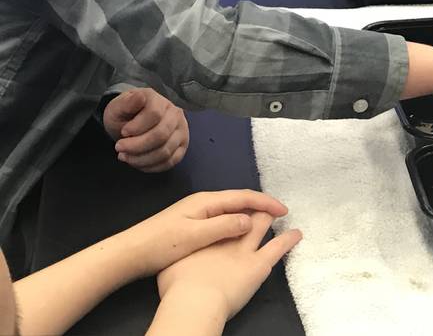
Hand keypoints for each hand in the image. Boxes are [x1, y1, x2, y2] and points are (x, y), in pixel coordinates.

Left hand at [104, 88, 188, 172]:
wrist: (132, 121)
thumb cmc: (125, 114)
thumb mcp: (119, 106)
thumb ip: (127, 103)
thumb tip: (139, 97)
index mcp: (159, 101)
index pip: (154, 114)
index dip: (137, 127)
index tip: (123, 132)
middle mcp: (176, 114)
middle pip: (161, 135)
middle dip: (137, 146)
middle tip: (119, 148)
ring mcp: (182, 131)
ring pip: (165, 151)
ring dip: (141, 159)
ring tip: (125, 157)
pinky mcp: (182, 147)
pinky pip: (170, 162)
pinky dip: (151, 167)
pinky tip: (137, 163)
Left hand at [119, 189, 290, 278]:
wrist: (130, 252)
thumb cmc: (161, 244)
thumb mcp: (195, 236)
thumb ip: (223, 226)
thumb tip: (250, 219)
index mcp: (206, 201)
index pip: (243, 197)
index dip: (266, 202)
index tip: (284, 210)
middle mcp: (203, 202)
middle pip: (239, 199)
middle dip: (261, 204)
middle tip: (281, 215)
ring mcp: (197, 211)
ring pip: (231, 208)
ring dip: (251, 212)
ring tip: (267, 221)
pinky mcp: (192, 222)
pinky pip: (223, 216)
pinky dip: (238, 220)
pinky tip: (241, 231)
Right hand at [156, 210, 301, 323]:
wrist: (194, 300)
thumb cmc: (178, 285)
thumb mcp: (172, 265)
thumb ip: (182, 256)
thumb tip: (178, 258)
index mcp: (205, 236)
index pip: (220, 217)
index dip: (229, 212)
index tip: (234, 208)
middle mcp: (226, 236)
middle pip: (241, 215)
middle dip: (249, 209)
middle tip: (256, 206)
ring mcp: (245, 249)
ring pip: (261, 224)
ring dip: (269, 216)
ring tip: (278, 211)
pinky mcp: (259, 264)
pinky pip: (279, 247)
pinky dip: (289, 239)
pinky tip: (297, 234)